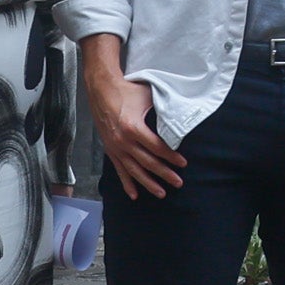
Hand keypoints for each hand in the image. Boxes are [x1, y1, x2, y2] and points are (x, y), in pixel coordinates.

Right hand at [87, 57, 185, 199]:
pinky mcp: (109, 149)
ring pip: (134, 171)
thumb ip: (162, 110)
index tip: (183, 163)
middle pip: (148, 163)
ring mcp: (115, 147)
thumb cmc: (127, 91)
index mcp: (134, 128)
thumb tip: (179, 118)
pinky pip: (119, 170)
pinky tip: (134, 194)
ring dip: (148, 183)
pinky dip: (127, 183)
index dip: (171, 157)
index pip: (157, 148)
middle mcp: (123, 141)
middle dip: (165, 174)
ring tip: (161, 193)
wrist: (101, 89)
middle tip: (178, 182)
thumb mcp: (148, 97)